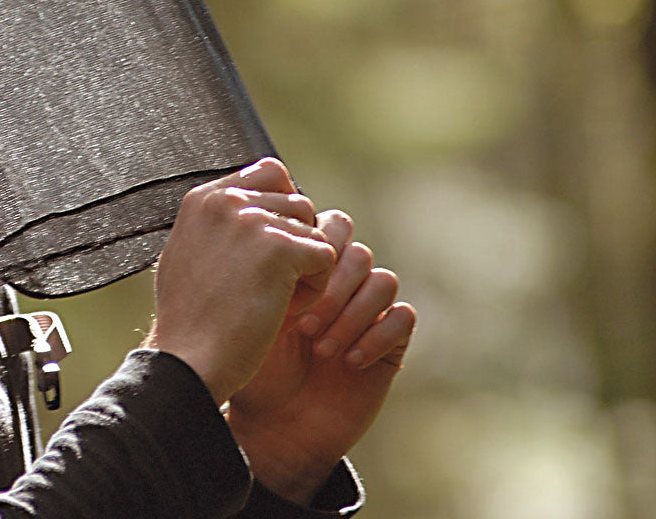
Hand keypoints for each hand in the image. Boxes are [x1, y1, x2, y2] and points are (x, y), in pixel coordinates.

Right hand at [143, 158, 337, 404]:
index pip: (269, 172)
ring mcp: (252, 220)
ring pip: (314, 228)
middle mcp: (226, 199)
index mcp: (202, 198)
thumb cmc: (190, 321)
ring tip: (275, 297)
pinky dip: (316, 288)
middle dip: (296, 241)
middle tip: (271, 282)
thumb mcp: (190, 254)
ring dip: (306, 265)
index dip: (282, 210)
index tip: (271, 249)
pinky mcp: (279, 247)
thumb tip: (254, 202)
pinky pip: (326, 255)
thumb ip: (219, 223)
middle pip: (297, 201)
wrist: (189, 361)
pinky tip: (285, 308)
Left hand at [225, 226, 414, 502]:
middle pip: (358, 252)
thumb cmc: (255, 371)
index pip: (331, 227)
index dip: (317, 251)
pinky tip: (348, 362)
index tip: (287, 288)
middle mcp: (340, 286)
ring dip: (352, 313)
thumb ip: (268, 271)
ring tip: (321, 348)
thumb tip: (277, 230)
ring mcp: (366, 313)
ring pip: (383, 280)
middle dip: (333, 286)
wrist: (275, 427)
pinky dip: (377, 336)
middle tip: (303, 325)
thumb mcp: (252, 317)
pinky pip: (403, 317)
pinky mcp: (390, 344)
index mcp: (307, 269)